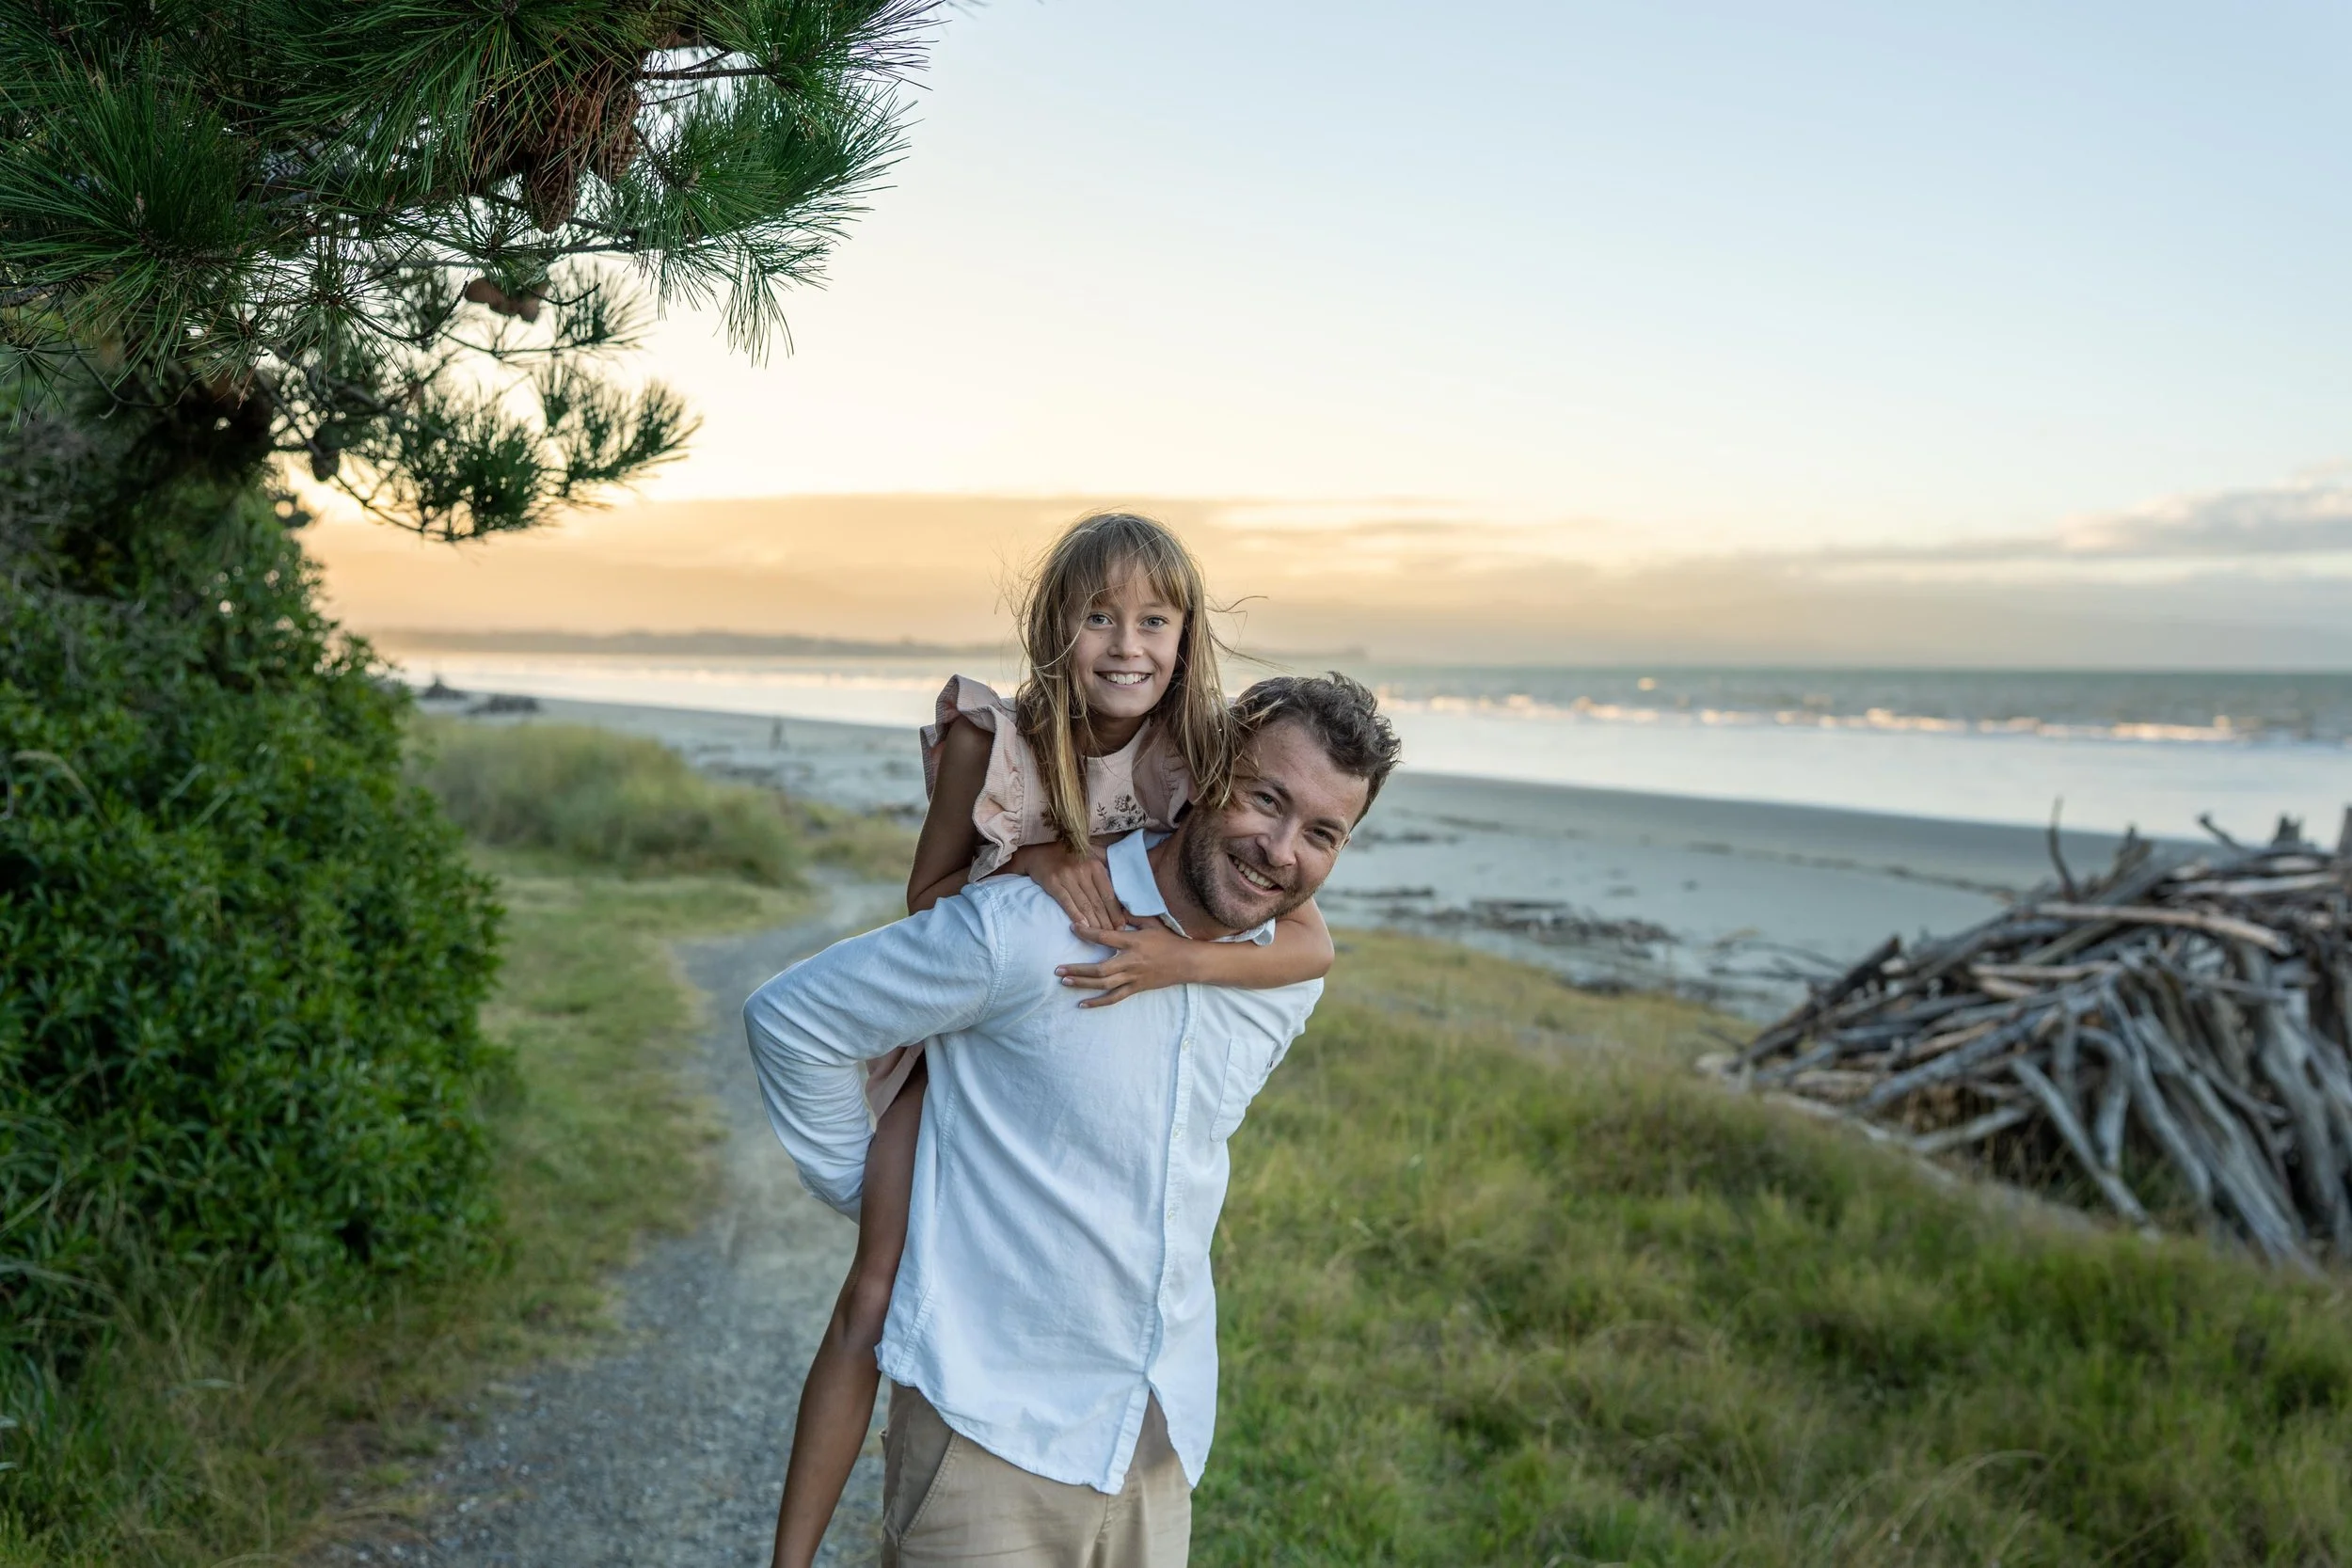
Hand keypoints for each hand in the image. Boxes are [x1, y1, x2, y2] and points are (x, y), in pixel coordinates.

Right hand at [1007, 841, 1129, 933]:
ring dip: (1093, 923)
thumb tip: (1120, 892)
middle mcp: (1083, 870)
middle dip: (1106, 922)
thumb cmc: (1068, 856)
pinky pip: (1066, 902)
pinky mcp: (1053, 882)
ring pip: (1084, 904)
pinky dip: (1075, 915)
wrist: (1039, 851)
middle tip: (1113, 935)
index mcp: (1095, 865)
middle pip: (1097, 902)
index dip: (1115, 912)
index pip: (1108, 894)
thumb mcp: (1090, 856)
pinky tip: (1082, 926)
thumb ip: (1104, 869)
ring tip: (1100, 935)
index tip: (1121, 926)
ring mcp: (1067, 876)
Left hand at [1057, 921, 1195, 1007]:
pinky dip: (1098, 1003)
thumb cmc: (1170, 940)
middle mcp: (1131, 961)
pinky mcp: (1136, 988)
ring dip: (1082, 984)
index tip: (1073, 927)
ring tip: (1064, 982)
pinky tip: (1082, 1004)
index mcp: (1133, 942)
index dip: (1087, 933)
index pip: (1105, 937)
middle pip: (1100, 968)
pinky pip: (1114, 998)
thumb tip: (1114, 907)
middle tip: (1057, 969)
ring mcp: (1133, 977)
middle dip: (1077, 969)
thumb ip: (1132, 916)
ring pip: (1104, 984)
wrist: (1188, 962)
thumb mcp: (1152, 922)